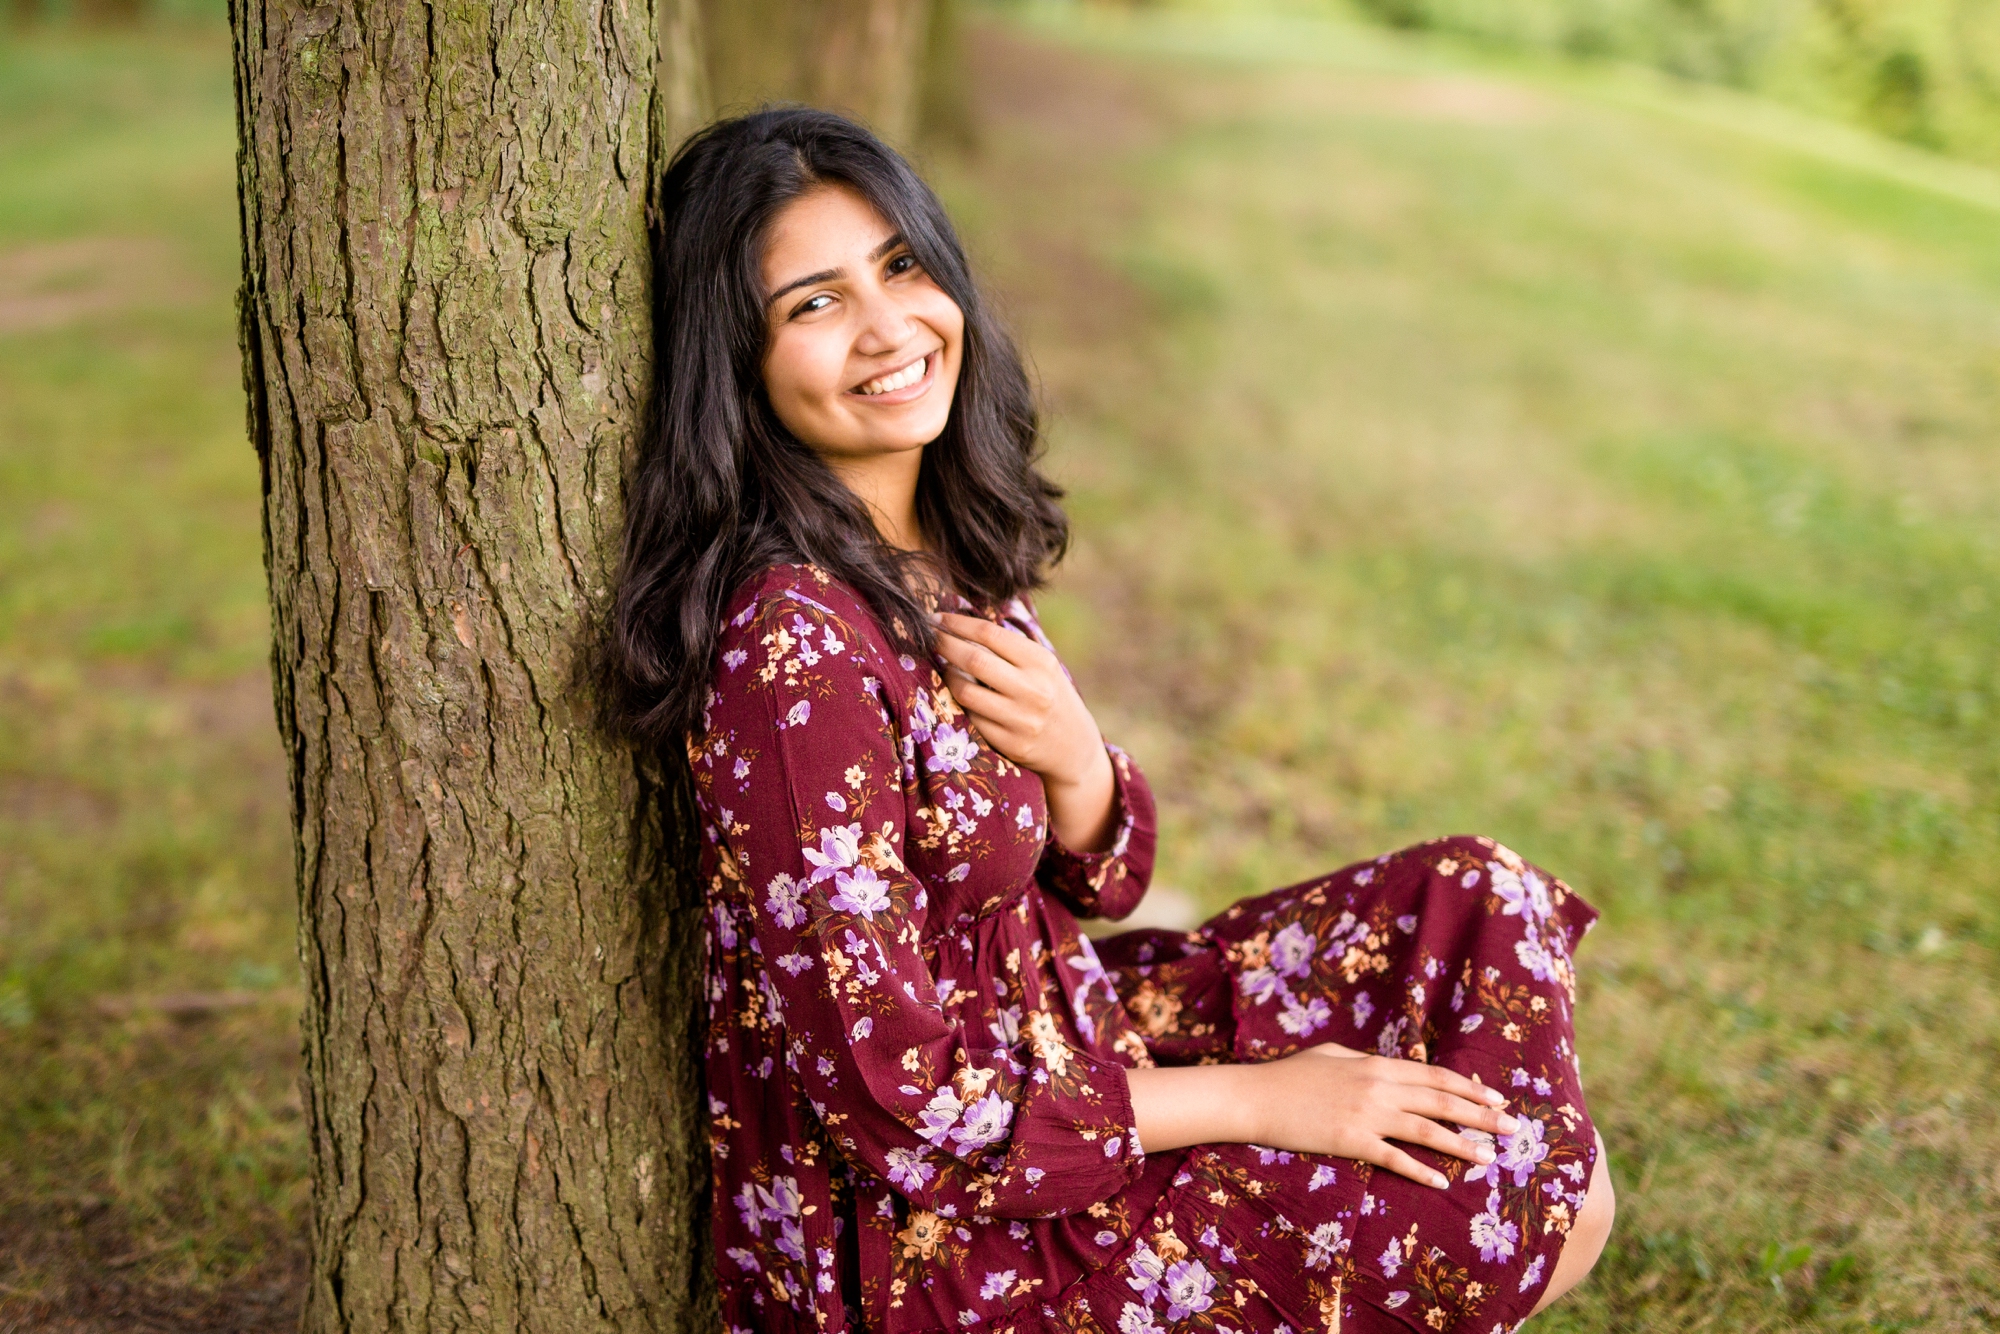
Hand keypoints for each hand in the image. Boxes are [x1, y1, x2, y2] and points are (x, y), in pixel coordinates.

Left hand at [933, 612, 1102, 785]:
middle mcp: (1034, 689)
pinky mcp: (1011, 744)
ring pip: (966, 691)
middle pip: (973, 659)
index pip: (989, 633)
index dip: (957, 623)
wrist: (1075, 747)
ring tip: (945, 667)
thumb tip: (959, 624)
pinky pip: (971, 718)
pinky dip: (961, 704)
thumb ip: (1008, 648)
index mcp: (1041, 662)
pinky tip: (960, 695)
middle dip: (943, 644)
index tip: (936, 618)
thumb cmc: (1050, 696)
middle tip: (927, 637)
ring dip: (948, 676)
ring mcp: (1022, 720)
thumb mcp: (1042, 666)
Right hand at [1126, 1047, 1519, 1188]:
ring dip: (1462, 1145)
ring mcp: (1366, 1115)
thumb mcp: (1332, 1057)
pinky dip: (1421, 1171)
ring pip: (1427, 1130)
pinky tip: (1442, 1182)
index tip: (1497, 1097)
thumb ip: (1365, 1063)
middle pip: (1441, 1102)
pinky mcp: (1351, 1142)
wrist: (1255, 1096)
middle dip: (1482, 1114)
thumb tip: (1389, 1068)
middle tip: (1513, 1127)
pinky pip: (1394, 1158)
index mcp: (1376, 1065)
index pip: (1434, 1076)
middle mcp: (1378, 1087)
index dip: (1469, 1088)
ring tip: (1490, 1157)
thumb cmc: (1289, 1075)